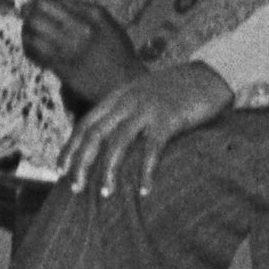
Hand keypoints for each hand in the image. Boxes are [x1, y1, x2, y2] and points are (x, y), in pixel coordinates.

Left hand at [17, 0, 144, 106]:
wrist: (124, 85)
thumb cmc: (117, 52)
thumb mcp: (107, 23)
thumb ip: (82, 9)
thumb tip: (53, 1)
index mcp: (91, 14)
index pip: (50, 1)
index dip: (39, 4)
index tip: (37, 8)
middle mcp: (80, 28)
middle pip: (36, 14)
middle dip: (29, 15)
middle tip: (29, 20)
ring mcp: (69, 48)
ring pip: (32, 33)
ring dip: (27, 33)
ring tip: (31, 35)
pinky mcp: (61, 66)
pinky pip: (35, 53)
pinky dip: (31, 49)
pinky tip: (36, 50)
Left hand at [63, 54, 232, 195]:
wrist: (209, 75)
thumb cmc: (175, 91)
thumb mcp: (142, 95)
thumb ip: (124, 112)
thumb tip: (107, 140)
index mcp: (117, 97)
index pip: (84, 124)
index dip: (70, 147)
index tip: (59, 169)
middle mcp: (126, 102)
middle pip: (94, 135)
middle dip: (81, 162)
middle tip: (74, 187)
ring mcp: (146, 109)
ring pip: (117, 143)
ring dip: (108, 170)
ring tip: (105, 193)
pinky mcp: (168, 119)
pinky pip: (151, 149)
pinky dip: (145, 171)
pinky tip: (143, 190)